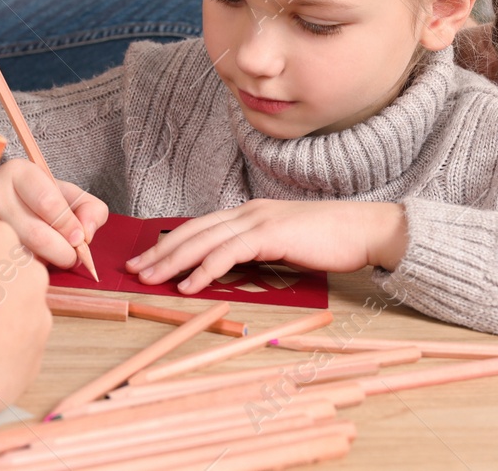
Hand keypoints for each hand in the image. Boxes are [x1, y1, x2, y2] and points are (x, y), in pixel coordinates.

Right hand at [0, 159, 108, 269]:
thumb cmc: (32, 201)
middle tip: (70, 257)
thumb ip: (88, 209)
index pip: (49, 202)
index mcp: (19, 172)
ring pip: (22, 257)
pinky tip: (25, 264)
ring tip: (46, 257)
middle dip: (63, 253)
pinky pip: (4, 269)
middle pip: (37, 235)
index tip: (80, 239)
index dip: (70, 225)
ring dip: (43, 265)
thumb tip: (87, 235)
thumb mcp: (62, 194)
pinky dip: (22, 272)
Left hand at [125, 200, 409, 293]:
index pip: (198, 227)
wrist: (365, 230)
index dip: (169, 242)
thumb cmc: (329, 241)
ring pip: (203, 240)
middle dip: (159, 250)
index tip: (146, 258)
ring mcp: (257, 220)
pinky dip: (203, 269)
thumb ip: (256, 251)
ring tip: (149, 277)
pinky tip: (188, 285)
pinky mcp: (270, 234)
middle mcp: (246, 211)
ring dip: (172, 260)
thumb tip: (228, 269)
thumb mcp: (283, 245)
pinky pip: (227, 254)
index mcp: (247, 213)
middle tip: (133, 268)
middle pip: (192, 230)